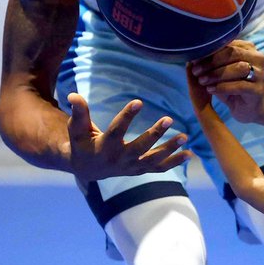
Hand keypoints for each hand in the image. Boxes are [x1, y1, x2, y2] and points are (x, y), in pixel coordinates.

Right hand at [67, 93, 190, 181]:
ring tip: (184, 136)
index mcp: (104, 147)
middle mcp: (120, 159)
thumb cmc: (82, 143)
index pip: (117, 130)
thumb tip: (73, 94)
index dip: (127, 116)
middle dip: (154, 134)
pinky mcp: (140, 170)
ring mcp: (132, 167)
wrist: (87, 168)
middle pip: (140, 147)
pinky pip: (159, 168)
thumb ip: (78, 112)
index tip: (139, 101)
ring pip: (153, 160)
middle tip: (169, 119)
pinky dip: (174, 162)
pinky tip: (189, 153)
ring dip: (170, 149)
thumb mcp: (77, 128)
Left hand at [189, 40, 263, 123]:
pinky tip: (210, 90)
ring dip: (216, 74)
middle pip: (233, 53)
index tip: (194, 59)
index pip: (228, 44)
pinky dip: (222, 87)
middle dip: (212, 62)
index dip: (210, 51)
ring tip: (202, 81)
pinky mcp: (258, 90)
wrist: (248, 107)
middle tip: (196, 71)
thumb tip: (193, 56)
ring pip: (238, 68)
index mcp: (249, 48)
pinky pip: (240, 86)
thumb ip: (211, 61)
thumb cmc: (232, 84)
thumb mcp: (220, 70)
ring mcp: (260, 74)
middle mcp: (258, 58)